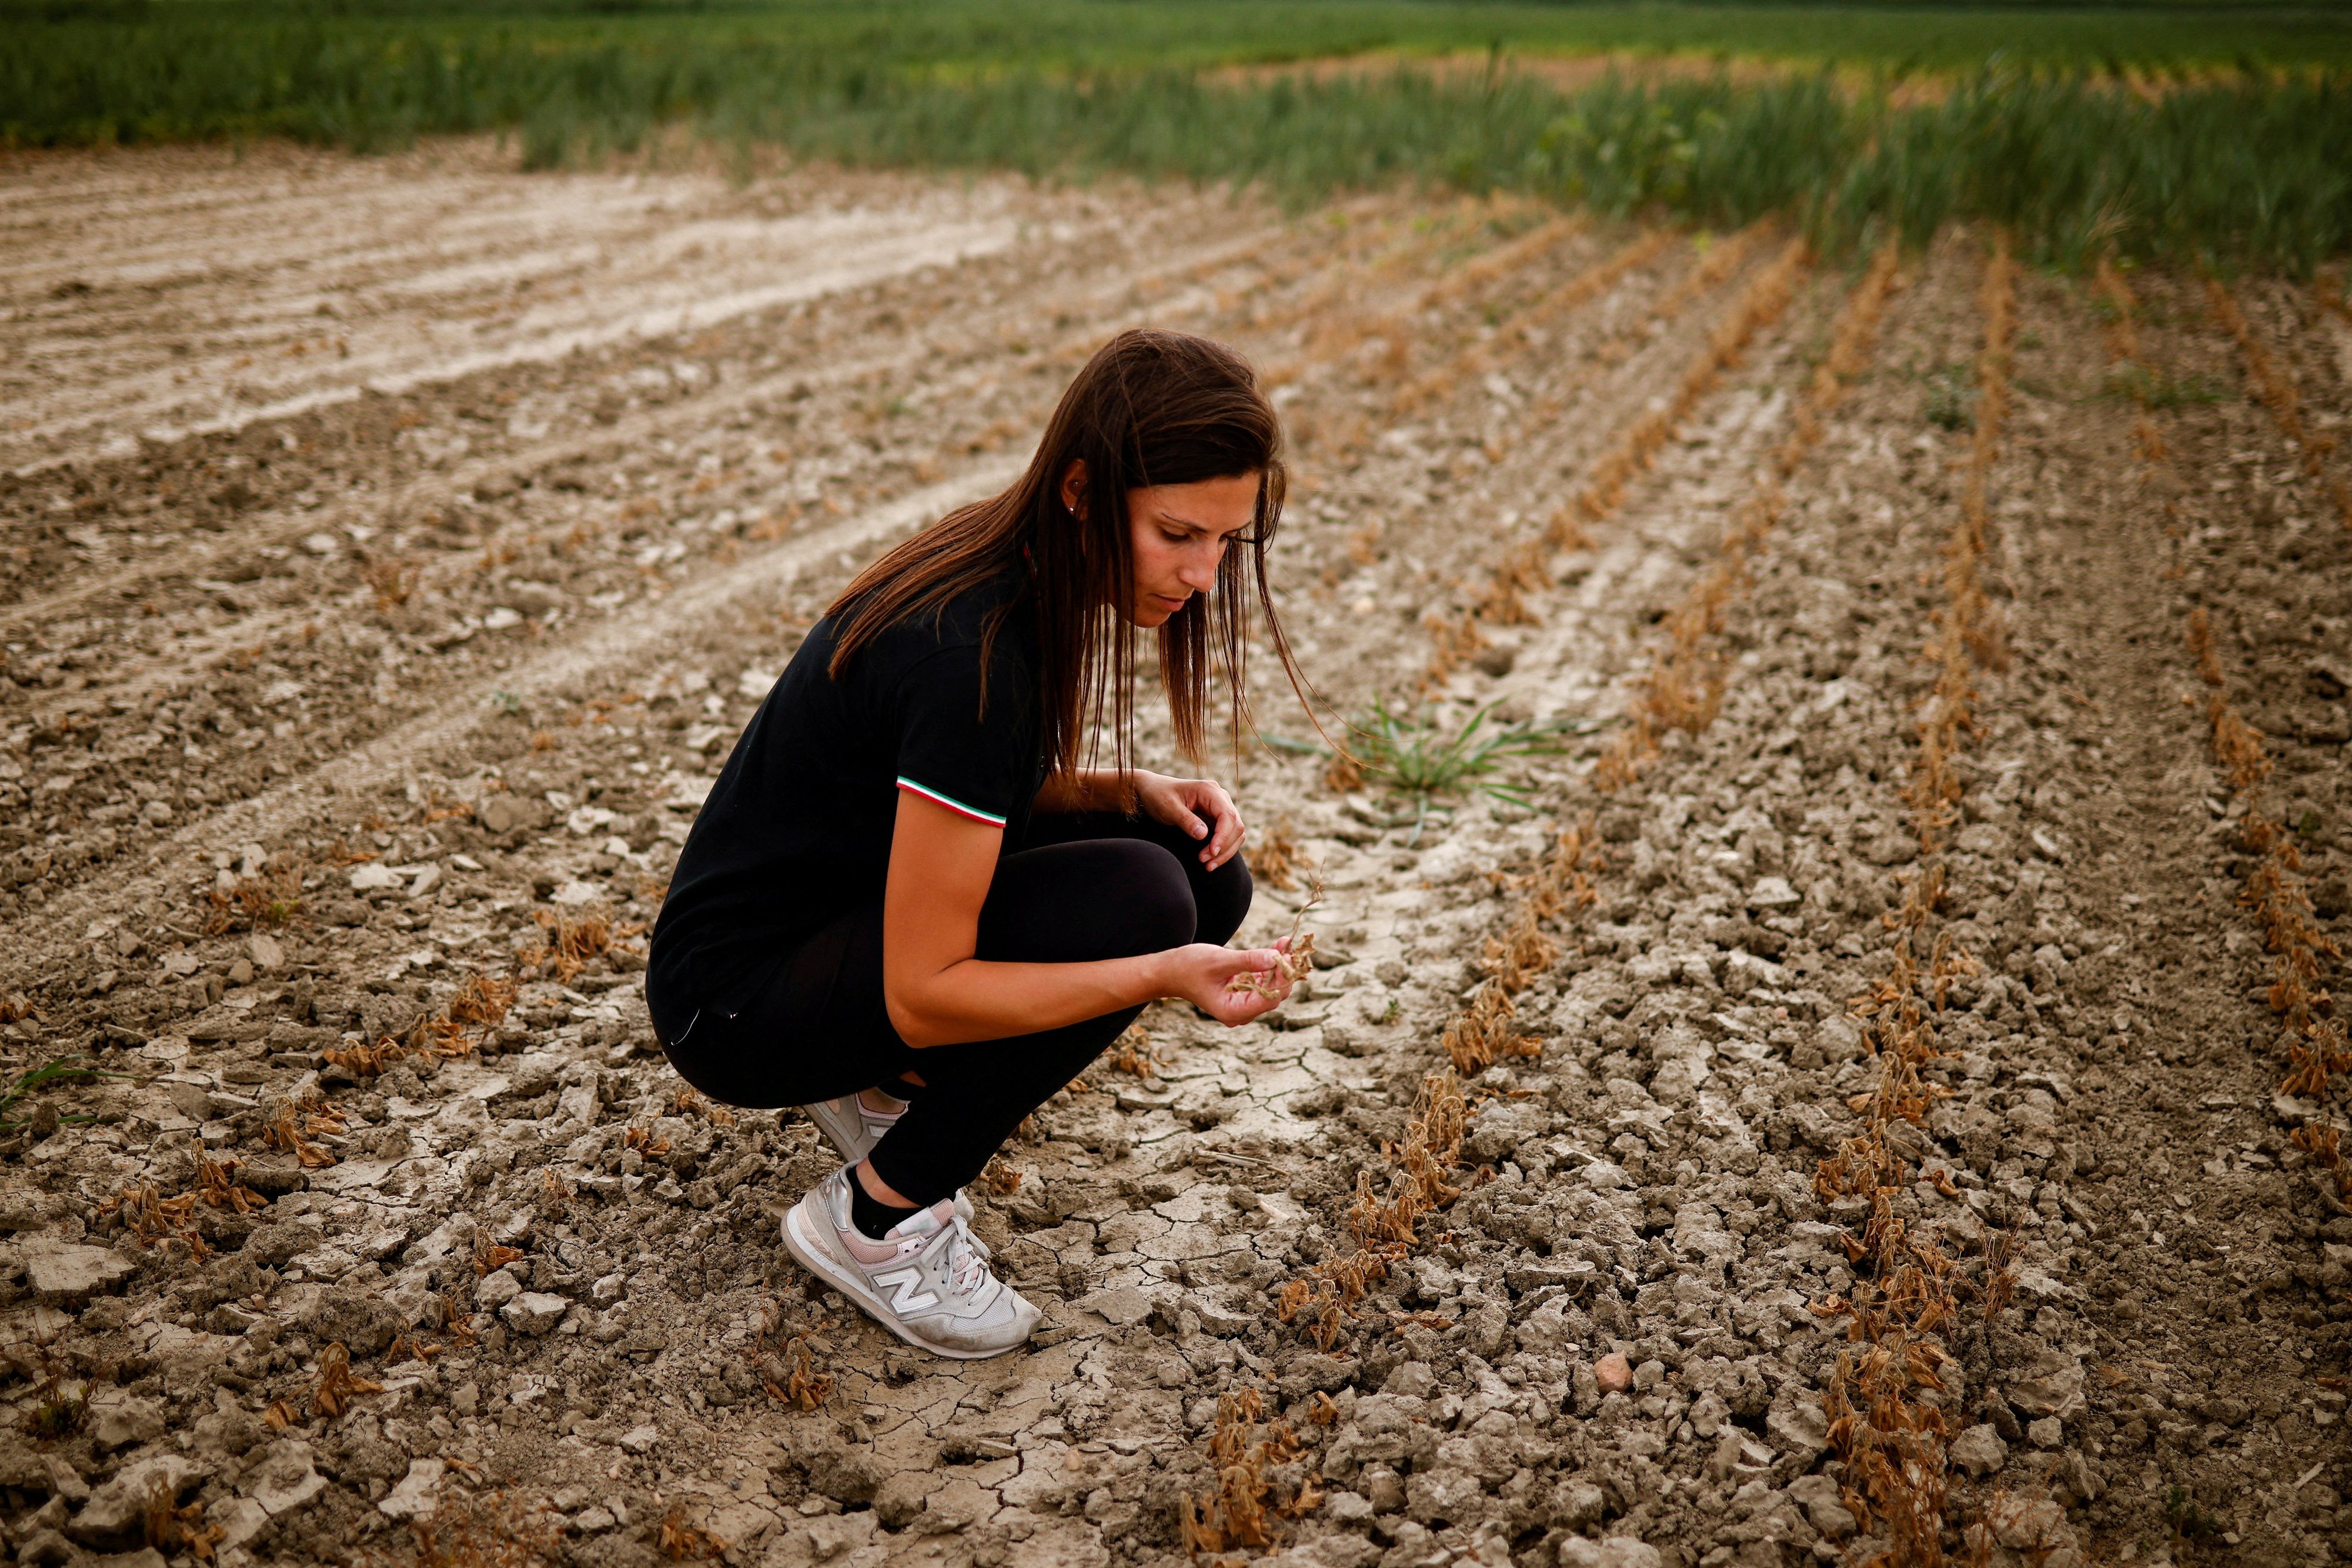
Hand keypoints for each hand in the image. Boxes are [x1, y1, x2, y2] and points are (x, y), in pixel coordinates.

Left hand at [1133, 771, 1244, 869]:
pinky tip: (1210, 860)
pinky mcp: (1218, 819)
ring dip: (1225, 852)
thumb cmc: (1158, 796)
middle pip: (1236, 826)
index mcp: (1209, 790)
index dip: (1223, 836)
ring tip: (1208, 865)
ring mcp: (1220, 808)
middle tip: (1205, 862)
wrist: (1152, 791)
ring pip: (1236, 833)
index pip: (1227, 815)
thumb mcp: (1168, 807)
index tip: (1211, 852)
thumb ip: (1185, 820)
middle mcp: (1220, 798)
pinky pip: (1228, 836)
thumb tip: (1203, 835)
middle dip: (1223, 847)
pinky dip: (1222, 849)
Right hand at [1158, 941, 1294, 1025]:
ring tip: (1285, 942)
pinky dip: (1269, 966)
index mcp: (1233, 1011)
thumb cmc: (1189, 967)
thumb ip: (1249, 960)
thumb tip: (1276, 957)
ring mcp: (1242, 1004)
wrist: (1170, 971)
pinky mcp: (1243, 994)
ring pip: (1271, 986)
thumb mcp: (1220, 961)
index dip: (1281, 978)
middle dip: (1283, 970)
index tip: (1287, 956)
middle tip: (1290, 946)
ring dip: (1278, 965)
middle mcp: (1240, 1012)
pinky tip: (1277, 948)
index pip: (1269, 998)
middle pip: (1273, 994)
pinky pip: (1262, 981)